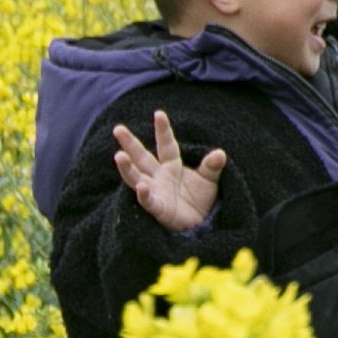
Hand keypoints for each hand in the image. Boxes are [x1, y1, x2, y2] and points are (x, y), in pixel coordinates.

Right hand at [111, 109, 228, 235]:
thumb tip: (220, 154)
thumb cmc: (201, 198)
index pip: (166, 145)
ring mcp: (155, 191)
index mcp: (171, 165)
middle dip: (130, 144)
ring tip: (118, 155)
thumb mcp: (210, 179)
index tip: (159, 114)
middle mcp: (159, 176)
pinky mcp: (158, 208)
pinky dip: (144, 194)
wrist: (201, 223)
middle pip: (141, 157)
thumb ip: (212, 166)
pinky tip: (141, 187)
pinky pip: (148, 201)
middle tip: (117, 129)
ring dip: (127, 167)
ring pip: (136, 177)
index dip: (162, 130)